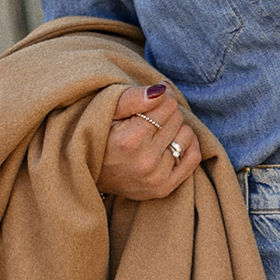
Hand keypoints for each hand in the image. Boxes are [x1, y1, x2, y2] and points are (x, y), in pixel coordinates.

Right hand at [97, 81, 202, 200]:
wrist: (86, 172)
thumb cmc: (98, 135)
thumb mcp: (107, 111)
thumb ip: (133, 97)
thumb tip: (162, 90)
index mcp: (130, 140)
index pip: (167, 104)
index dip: (160, 97)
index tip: (150, 101)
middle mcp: (145, 162)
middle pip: (177, 118)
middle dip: (165, 112)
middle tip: (148, 119)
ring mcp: (156, 178)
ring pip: (187, 135)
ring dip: (175, 129)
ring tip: (155, 133)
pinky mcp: (163, 189)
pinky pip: (193, 157)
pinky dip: (187, 144)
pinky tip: (170, 142)